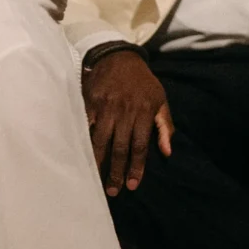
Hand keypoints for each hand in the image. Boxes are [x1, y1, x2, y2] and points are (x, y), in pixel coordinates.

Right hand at [82, 46, 172, 196]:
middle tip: (113, 191)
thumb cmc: (142, 82)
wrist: (119, 56)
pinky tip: (81, 156)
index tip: (132, 185)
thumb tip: (167, 152)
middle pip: (120, 147)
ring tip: (96, 180)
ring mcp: (106, 107)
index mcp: (144, 112)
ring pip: (101, 140)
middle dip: (116, 171)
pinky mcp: (90, 102)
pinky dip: (84, 142)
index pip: (140, 146)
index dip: (136, 167)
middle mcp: (125, 111)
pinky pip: (86, 126)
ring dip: (99, 163)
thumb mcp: (160, 99)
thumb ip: (165, 126)